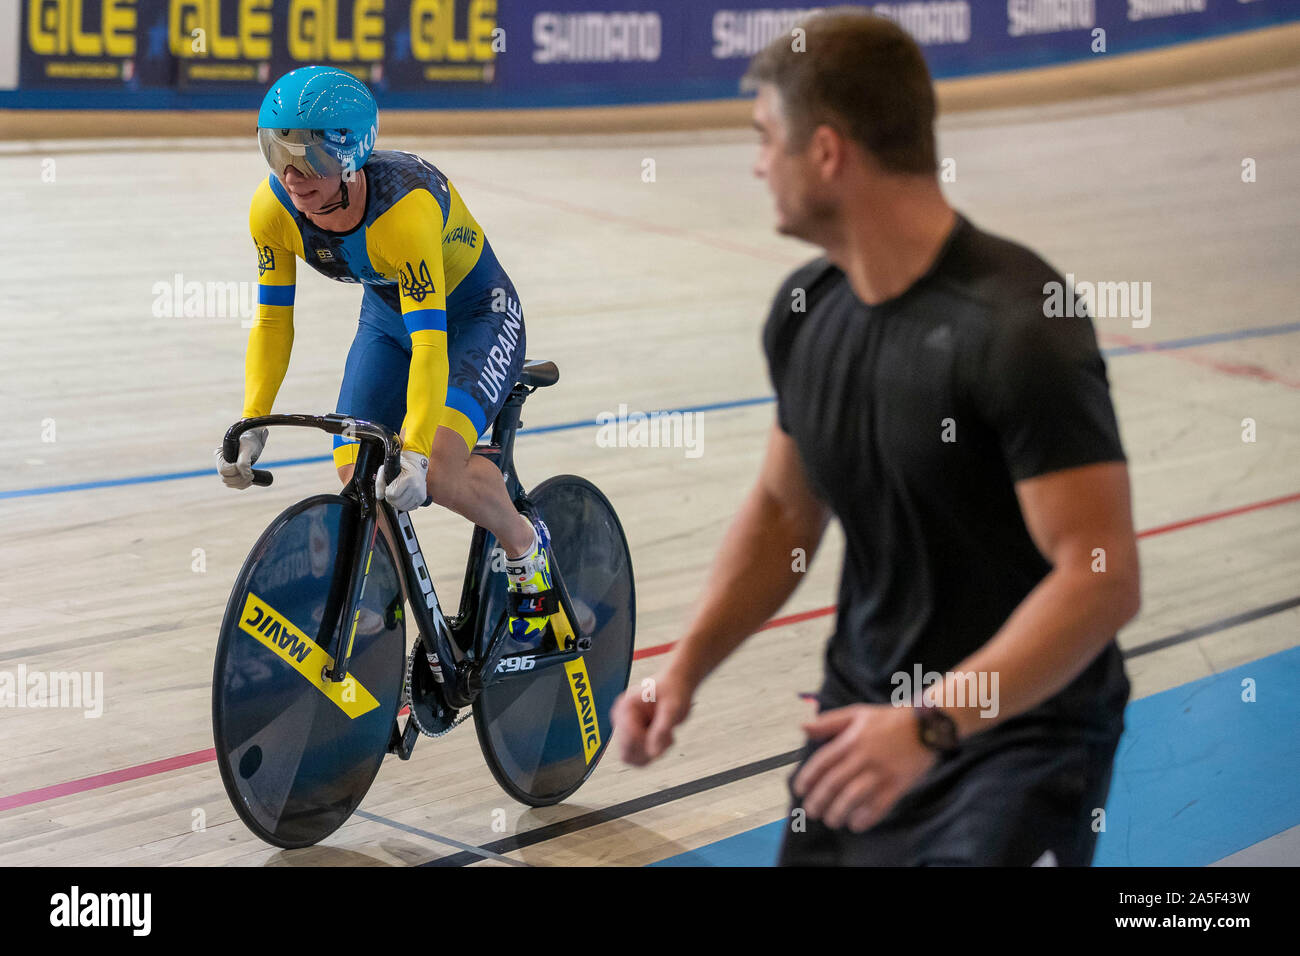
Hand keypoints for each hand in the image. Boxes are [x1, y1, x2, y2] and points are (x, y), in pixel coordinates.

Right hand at [214, 427, 267, 489]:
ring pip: (229, 483)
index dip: (235, 472)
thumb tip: (244, 475)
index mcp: (220, 455)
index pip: (223, 470)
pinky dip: (242, 485)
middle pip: (225, 478)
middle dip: (239, 479)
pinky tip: (250, 481)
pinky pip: (234, 485)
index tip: (248, 468)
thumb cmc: (250, 442)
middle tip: (252, 474)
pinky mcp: (233, 474)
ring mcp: (226, 469)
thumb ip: (244, 462)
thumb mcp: (247, 449)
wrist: (255, 441)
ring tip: (252, 477)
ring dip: (241, 483)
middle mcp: (221, 463)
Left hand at [376, 449, 429, 511]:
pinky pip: (410, 508)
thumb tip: (379, 496)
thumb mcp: (387, 469)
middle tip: (392, 493)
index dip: (387, 493)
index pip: (392, 494)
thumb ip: (380, 483)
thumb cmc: (401, 467)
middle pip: (397, 503)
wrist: (416, 466)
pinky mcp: (422, 498)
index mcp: (408, 478)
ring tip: (397, 495)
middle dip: (391, 499)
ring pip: (403, 507)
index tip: (388, 488)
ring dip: (397, 503)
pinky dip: (404, 505)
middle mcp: (416, 487)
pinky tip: (403, 498)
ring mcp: (420, 494)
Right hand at [612, 667, 693, 765]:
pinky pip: (637, 757)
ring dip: (651, 753)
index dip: (648, 743)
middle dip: (649, 750)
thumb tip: (654, 754)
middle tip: (666, 736)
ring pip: (631, 758)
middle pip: (626, 753)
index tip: (665, 734)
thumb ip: (662, 730)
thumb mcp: (673, 709)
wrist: (676, 686)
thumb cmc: (674, 692)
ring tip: (666, 735)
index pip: (628, 739)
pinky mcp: (631, 735)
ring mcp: (624, 728)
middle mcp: (620, 718)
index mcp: (625, 707)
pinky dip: (652, 753)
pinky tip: (663, 737)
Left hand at [792, 704, 937, 832]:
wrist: (926, 725)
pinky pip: (879, 805)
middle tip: (812, 811)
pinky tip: (856, 824)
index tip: (800, 790)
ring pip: (854, 796)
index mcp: (851, 739)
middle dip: (819, 800)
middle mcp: (864, 756)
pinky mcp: (898, 784)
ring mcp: (881, 771)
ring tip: (832, 820)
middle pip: (834, 782)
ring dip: (839, 812)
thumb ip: (829, 722)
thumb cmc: (889, 719)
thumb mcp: (857, 713)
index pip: (823, 762)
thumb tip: (803, 727)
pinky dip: (866, 817)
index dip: (808, 778)